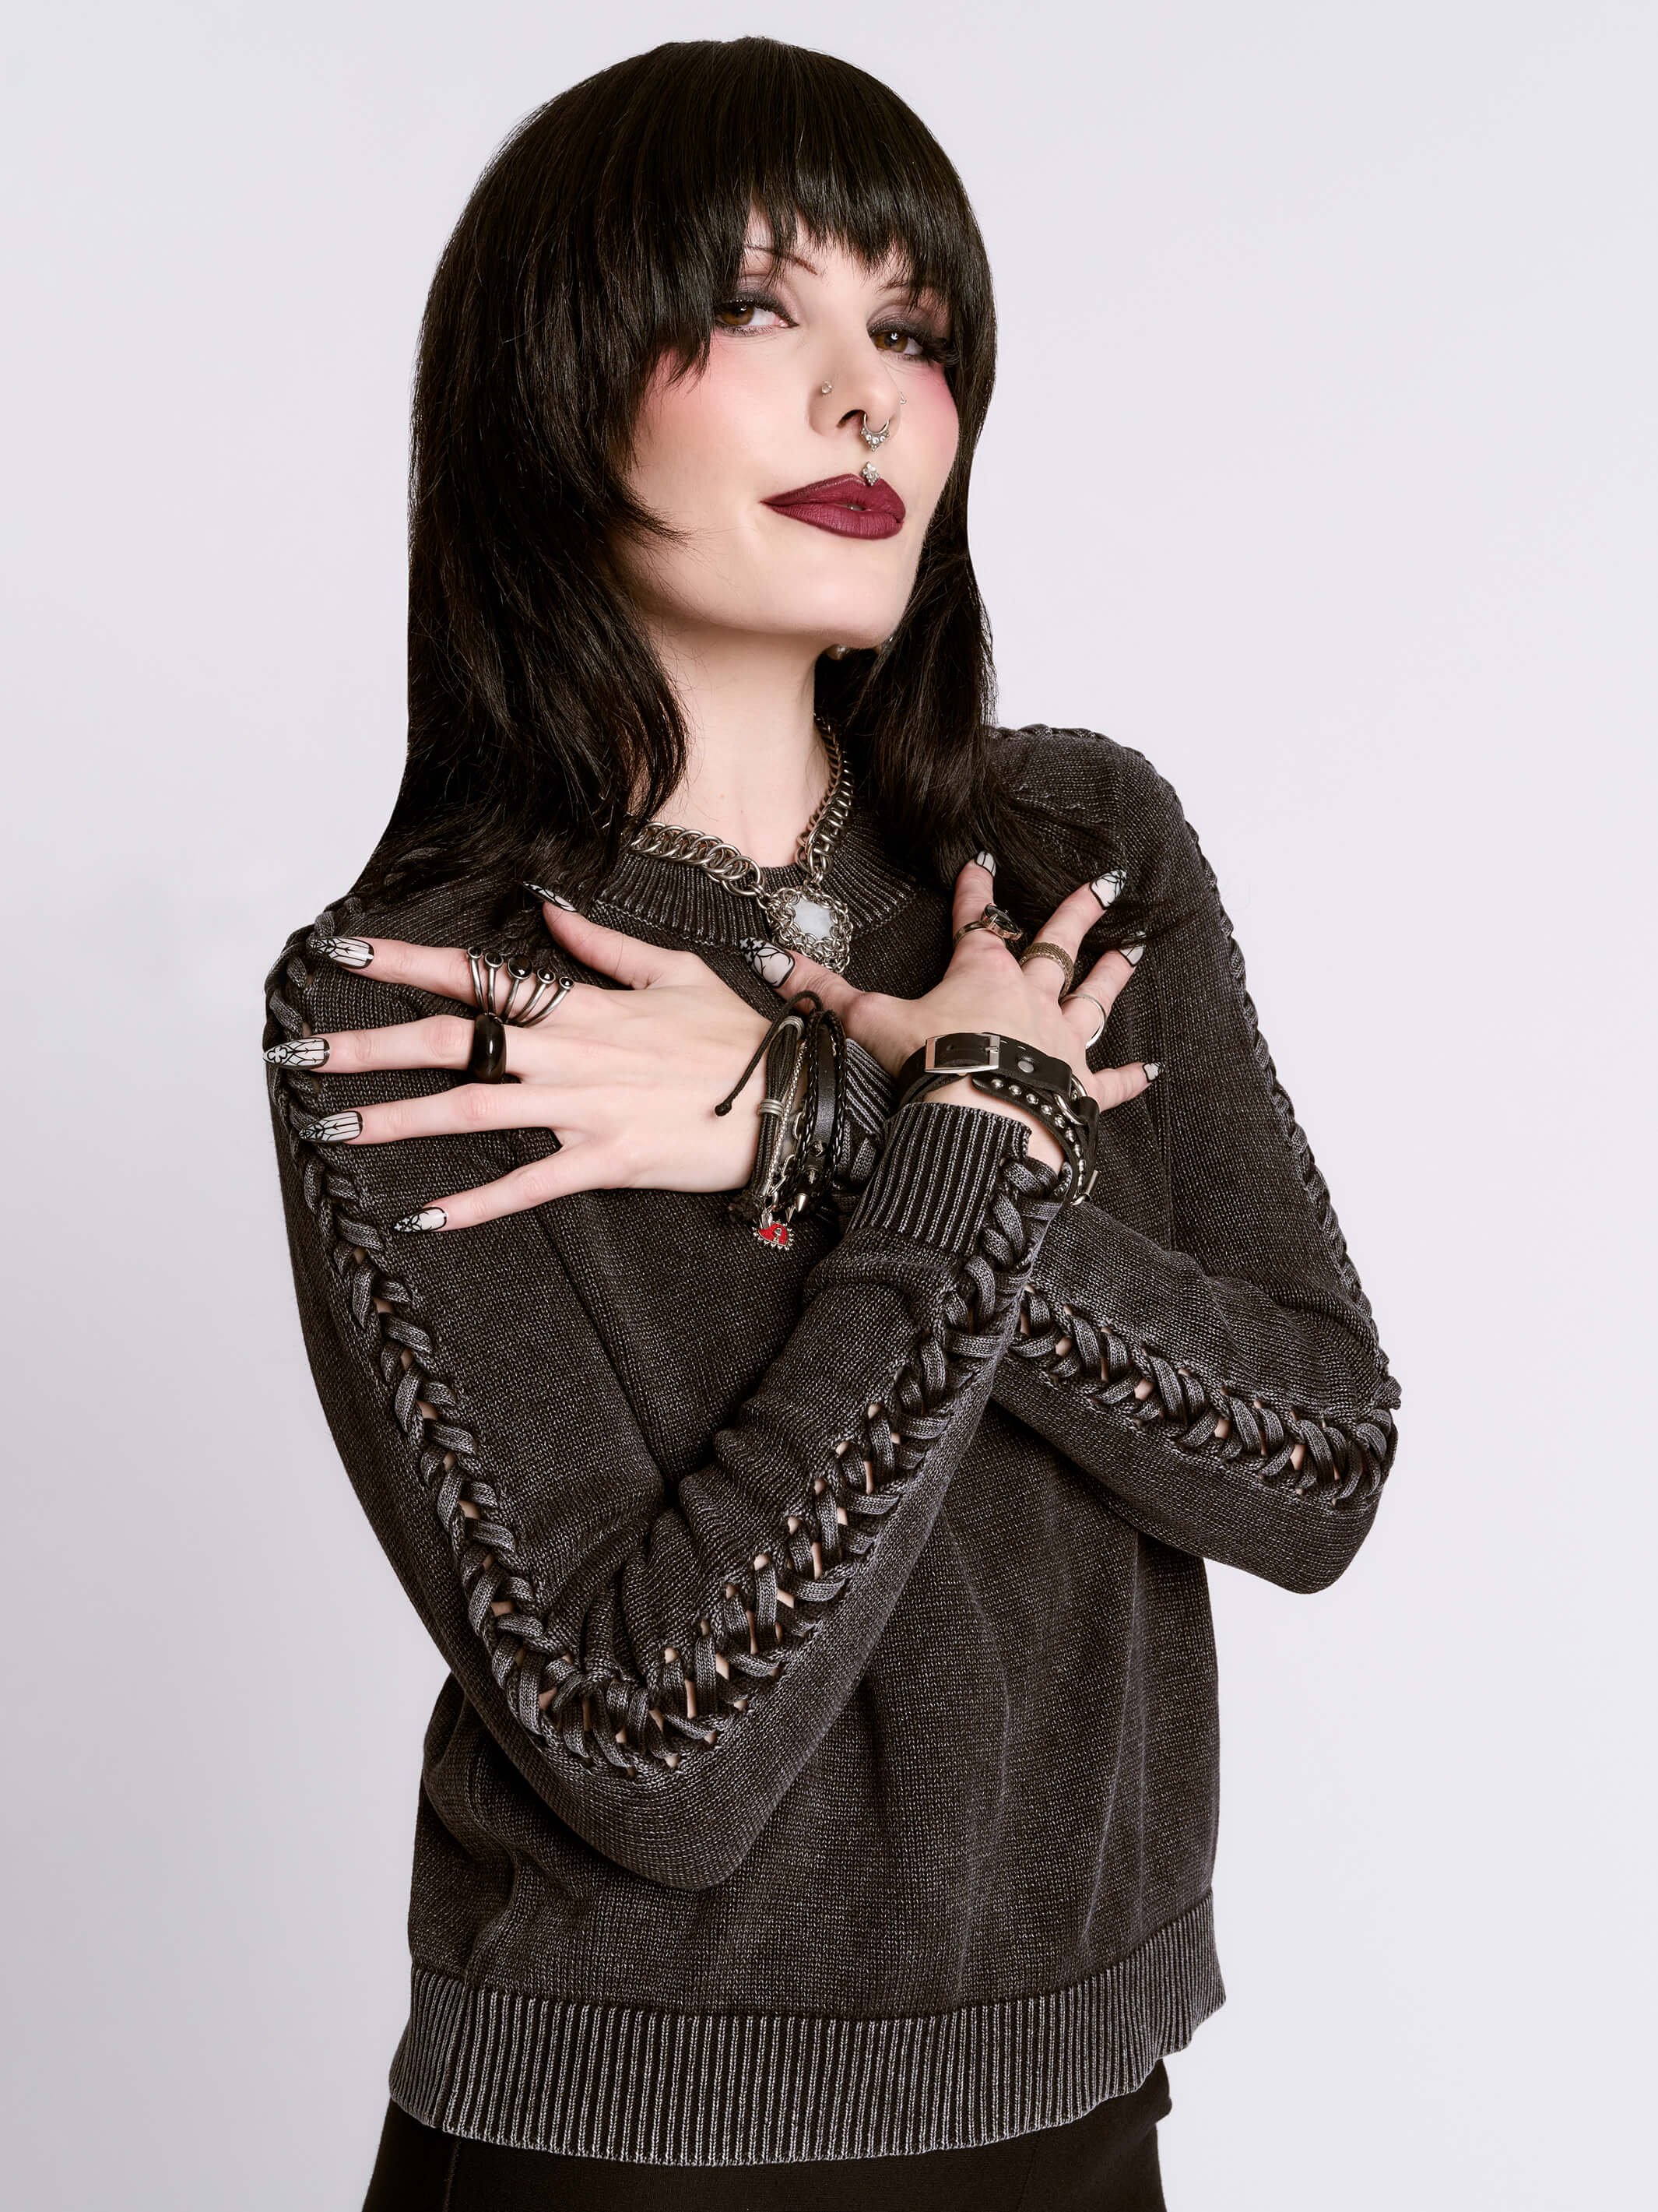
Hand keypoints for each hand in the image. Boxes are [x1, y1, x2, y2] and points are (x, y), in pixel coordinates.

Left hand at [286, 911, 772, 1228]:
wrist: (795, 1094)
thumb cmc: (739, 1036)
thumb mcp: (675, 971)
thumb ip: (602, 946)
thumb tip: (547, 911)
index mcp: (581, 1005)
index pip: (476, 975)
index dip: (404, 963)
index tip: (342, 952)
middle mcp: (570, 1052)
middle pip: (452, 1043)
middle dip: (368, 1047)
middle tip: (299, 1055)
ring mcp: (585, 1108)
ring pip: (472, 1112)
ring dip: (396, 1120)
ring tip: (331, 1127)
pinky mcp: (606, 1160)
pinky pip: (528, 1185)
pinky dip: (473, 1204)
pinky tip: (421, 1217)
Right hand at [756, 860, 1158, 1164]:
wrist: (984, 1119)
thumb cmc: (932, 1064)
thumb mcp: (869, 1022)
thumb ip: (825, 991)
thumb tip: (771, 959)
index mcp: (982, 975)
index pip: (976, 922)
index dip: (975, 892)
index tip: (983, 863)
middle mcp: (1030, 998)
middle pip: (1056, 946)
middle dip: (1076, 912)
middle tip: (1104, 883)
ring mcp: (1060, 1042)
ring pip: (1093, 998)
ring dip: (1113, 975)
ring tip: (1135, 949)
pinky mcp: (1078, 1088)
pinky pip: (1108, 1082)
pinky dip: (1127, 1078)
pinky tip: (1150, 1071)